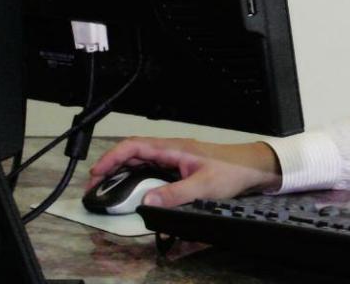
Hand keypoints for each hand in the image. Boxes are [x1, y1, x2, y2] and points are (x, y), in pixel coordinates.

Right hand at [87, 137, 281, 207]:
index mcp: (173, 148)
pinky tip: (134, 188)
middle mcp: (172, 151)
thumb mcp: (203, 185)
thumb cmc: (233, 170)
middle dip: (111, 166)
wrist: (254, 168)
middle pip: (133, 153)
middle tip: (95, 185)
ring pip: (142, 160)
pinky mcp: (181, 168)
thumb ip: (175, 194)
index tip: (96, 173)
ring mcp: (176, 158)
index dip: (112, 158)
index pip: (134, 147)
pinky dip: (138, 177)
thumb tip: (146, 201)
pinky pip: (153, 169)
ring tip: (108, 187)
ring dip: (123, 171)